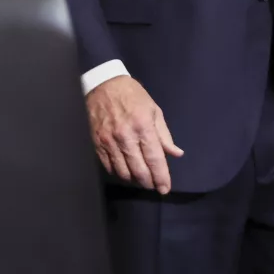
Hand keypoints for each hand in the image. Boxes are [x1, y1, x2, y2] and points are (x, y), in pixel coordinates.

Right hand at [86, 76, 183, 193]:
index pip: (154, 158)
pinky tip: (127, 171)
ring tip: (143, 180)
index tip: (165, 188)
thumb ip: (164, 134)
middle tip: (155, 186)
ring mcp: (109, 142)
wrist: (103, 85)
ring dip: (135, 180)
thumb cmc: (132, 95)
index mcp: (143, 126)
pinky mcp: (97, 144)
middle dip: (149, 182)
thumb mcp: (154, 109)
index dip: (161, 176)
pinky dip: (120, 173)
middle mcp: (125, 137)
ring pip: (123, 172)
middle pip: (139, 170)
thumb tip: (176, 153)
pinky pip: (109, 167)